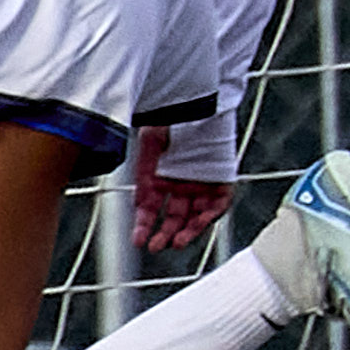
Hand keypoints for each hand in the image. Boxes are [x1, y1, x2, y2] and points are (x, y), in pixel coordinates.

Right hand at [128, 127, 234, 253]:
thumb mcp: (147, 143)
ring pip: (194, 216)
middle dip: (163, 233)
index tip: (138, 239)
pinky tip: (198, 225)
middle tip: (156, 244)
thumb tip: (129, 188)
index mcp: (157, 177)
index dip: (144, 225)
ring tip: (176, 243)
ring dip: (186, 232)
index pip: (149, 208)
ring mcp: (200, 184)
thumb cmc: (170, 117)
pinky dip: (208, 216)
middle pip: (172, 217)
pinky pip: (217, 205)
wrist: (199, 104)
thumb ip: (139, 169)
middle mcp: (178, 184)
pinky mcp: (221, 182)